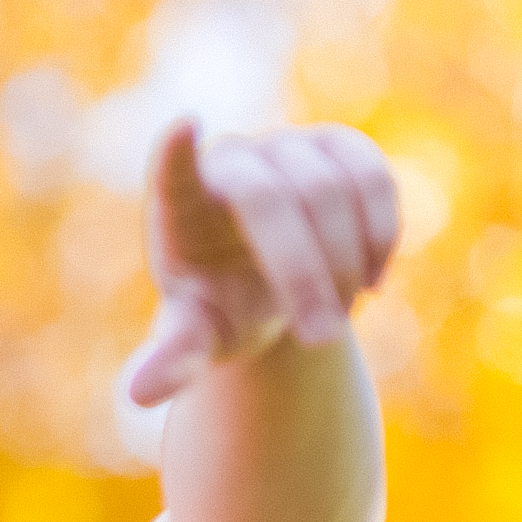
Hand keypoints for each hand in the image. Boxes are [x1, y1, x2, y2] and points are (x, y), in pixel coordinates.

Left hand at [122, 119, 402, 404]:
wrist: (272, 289)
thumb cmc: (222, 311)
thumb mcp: (199, 341)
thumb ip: (174, 360)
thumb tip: (140, 394)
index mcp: (182, 206)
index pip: (172, 171)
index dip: (177, 153)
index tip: (183, 127)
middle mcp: (233, 162)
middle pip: (272, 198)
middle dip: (303, 273)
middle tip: (321, 337)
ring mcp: (288, 146)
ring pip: (331, 189)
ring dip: (344, 265)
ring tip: (336, 318)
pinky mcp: (340, 147)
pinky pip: (374, 178)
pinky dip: (381, 235)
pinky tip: (372, 283)